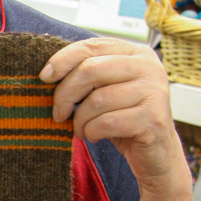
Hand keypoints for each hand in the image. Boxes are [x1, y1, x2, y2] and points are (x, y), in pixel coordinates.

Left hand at [40, 38, 183, 193]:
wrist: (156, 154)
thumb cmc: (123, 118)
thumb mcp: (106, 90)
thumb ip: (88, 74)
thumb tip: (47, 72)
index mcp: (136, 53)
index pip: (91, 46)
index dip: (63, 60)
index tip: (44, 77)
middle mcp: (149, 67)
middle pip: (90, 69)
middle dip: (65, 94)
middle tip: (59, 113)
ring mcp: (154, 92)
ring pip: (96, 99)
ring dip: (80, 120)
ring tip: (81, 129)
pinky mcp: (153, 119)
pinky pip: (106, 122)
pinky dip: (92, 132)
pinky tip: (94, 136)